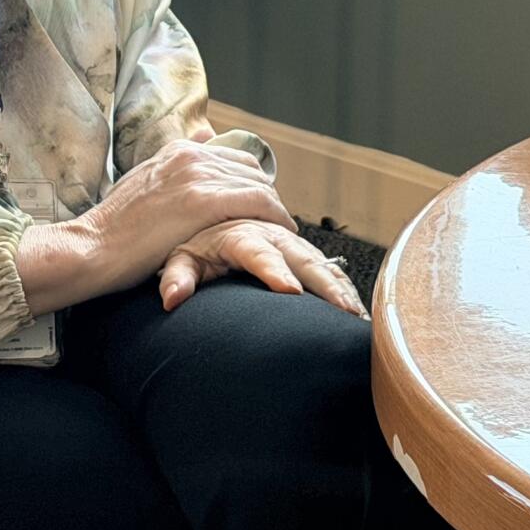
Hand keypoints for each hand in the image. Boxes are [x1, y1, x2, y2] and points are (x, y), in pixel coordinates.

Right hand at [17, 132, 292, 315]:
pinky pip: (257, 203)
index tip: (257, 209)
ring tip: (279, 233)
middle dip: (265, 197)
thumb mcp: (142, 184)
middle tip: (272, 223)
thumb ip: (173, 165)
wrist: (90, 247)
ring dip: (273, 210)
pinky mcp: (202, 201)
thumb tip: (203, 136)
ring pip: (258, 186)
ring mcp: (196, 176)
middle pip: (251, 171)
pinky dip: (274, 217)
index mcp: (177, 151)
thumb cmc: (113, 229)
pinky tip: (280, 233)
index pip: (234, 159)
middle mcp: (190, 156)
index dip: (251, 185)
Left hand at [157, 219, 366, 316]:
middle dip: (325, 285)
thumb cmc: (196, 240)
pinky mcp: (302, 251)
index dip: (275, 272)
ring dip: (340, 287)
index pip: (260, 254)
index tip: (290, 292)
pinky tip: (357, 310)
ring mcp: (291, 243)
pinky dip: (344, 286)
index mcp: (242, 234)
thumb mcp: (181, 256)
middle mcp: (272, 236)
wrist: (217, 215)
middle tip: (342, 310)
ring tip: (355, 315)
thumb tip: (171, 298)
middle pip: (302, 259)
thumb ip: (177, 276)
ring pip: (321, 263)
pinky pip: (328, 267)